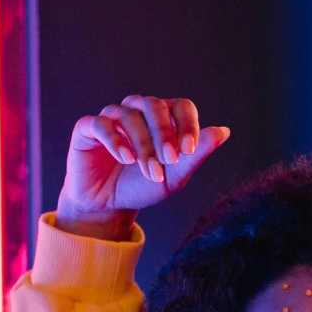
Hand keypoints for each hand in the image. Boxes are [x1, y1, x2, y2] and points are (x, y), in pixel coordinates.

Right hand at [54, 95, 228, 240]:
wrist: (107, 206)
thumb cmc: (142, 186)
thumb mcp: (174, 177)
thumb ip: (196, 154)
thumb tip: (223, 132)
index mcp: (163, 118)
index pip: (181, 106)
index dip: (187, 123)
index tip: (189, 151)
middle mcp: (137, 111)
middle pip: (155, 105)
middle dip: (164, 133)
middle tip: (170, 160)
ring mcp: (112, 117)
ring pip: (129, 115)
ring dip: (143, 145)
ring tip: (150, 171)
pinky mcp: (87, 128)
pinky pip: (101, 124)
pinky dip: (115, 141)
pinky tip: (126, 159)